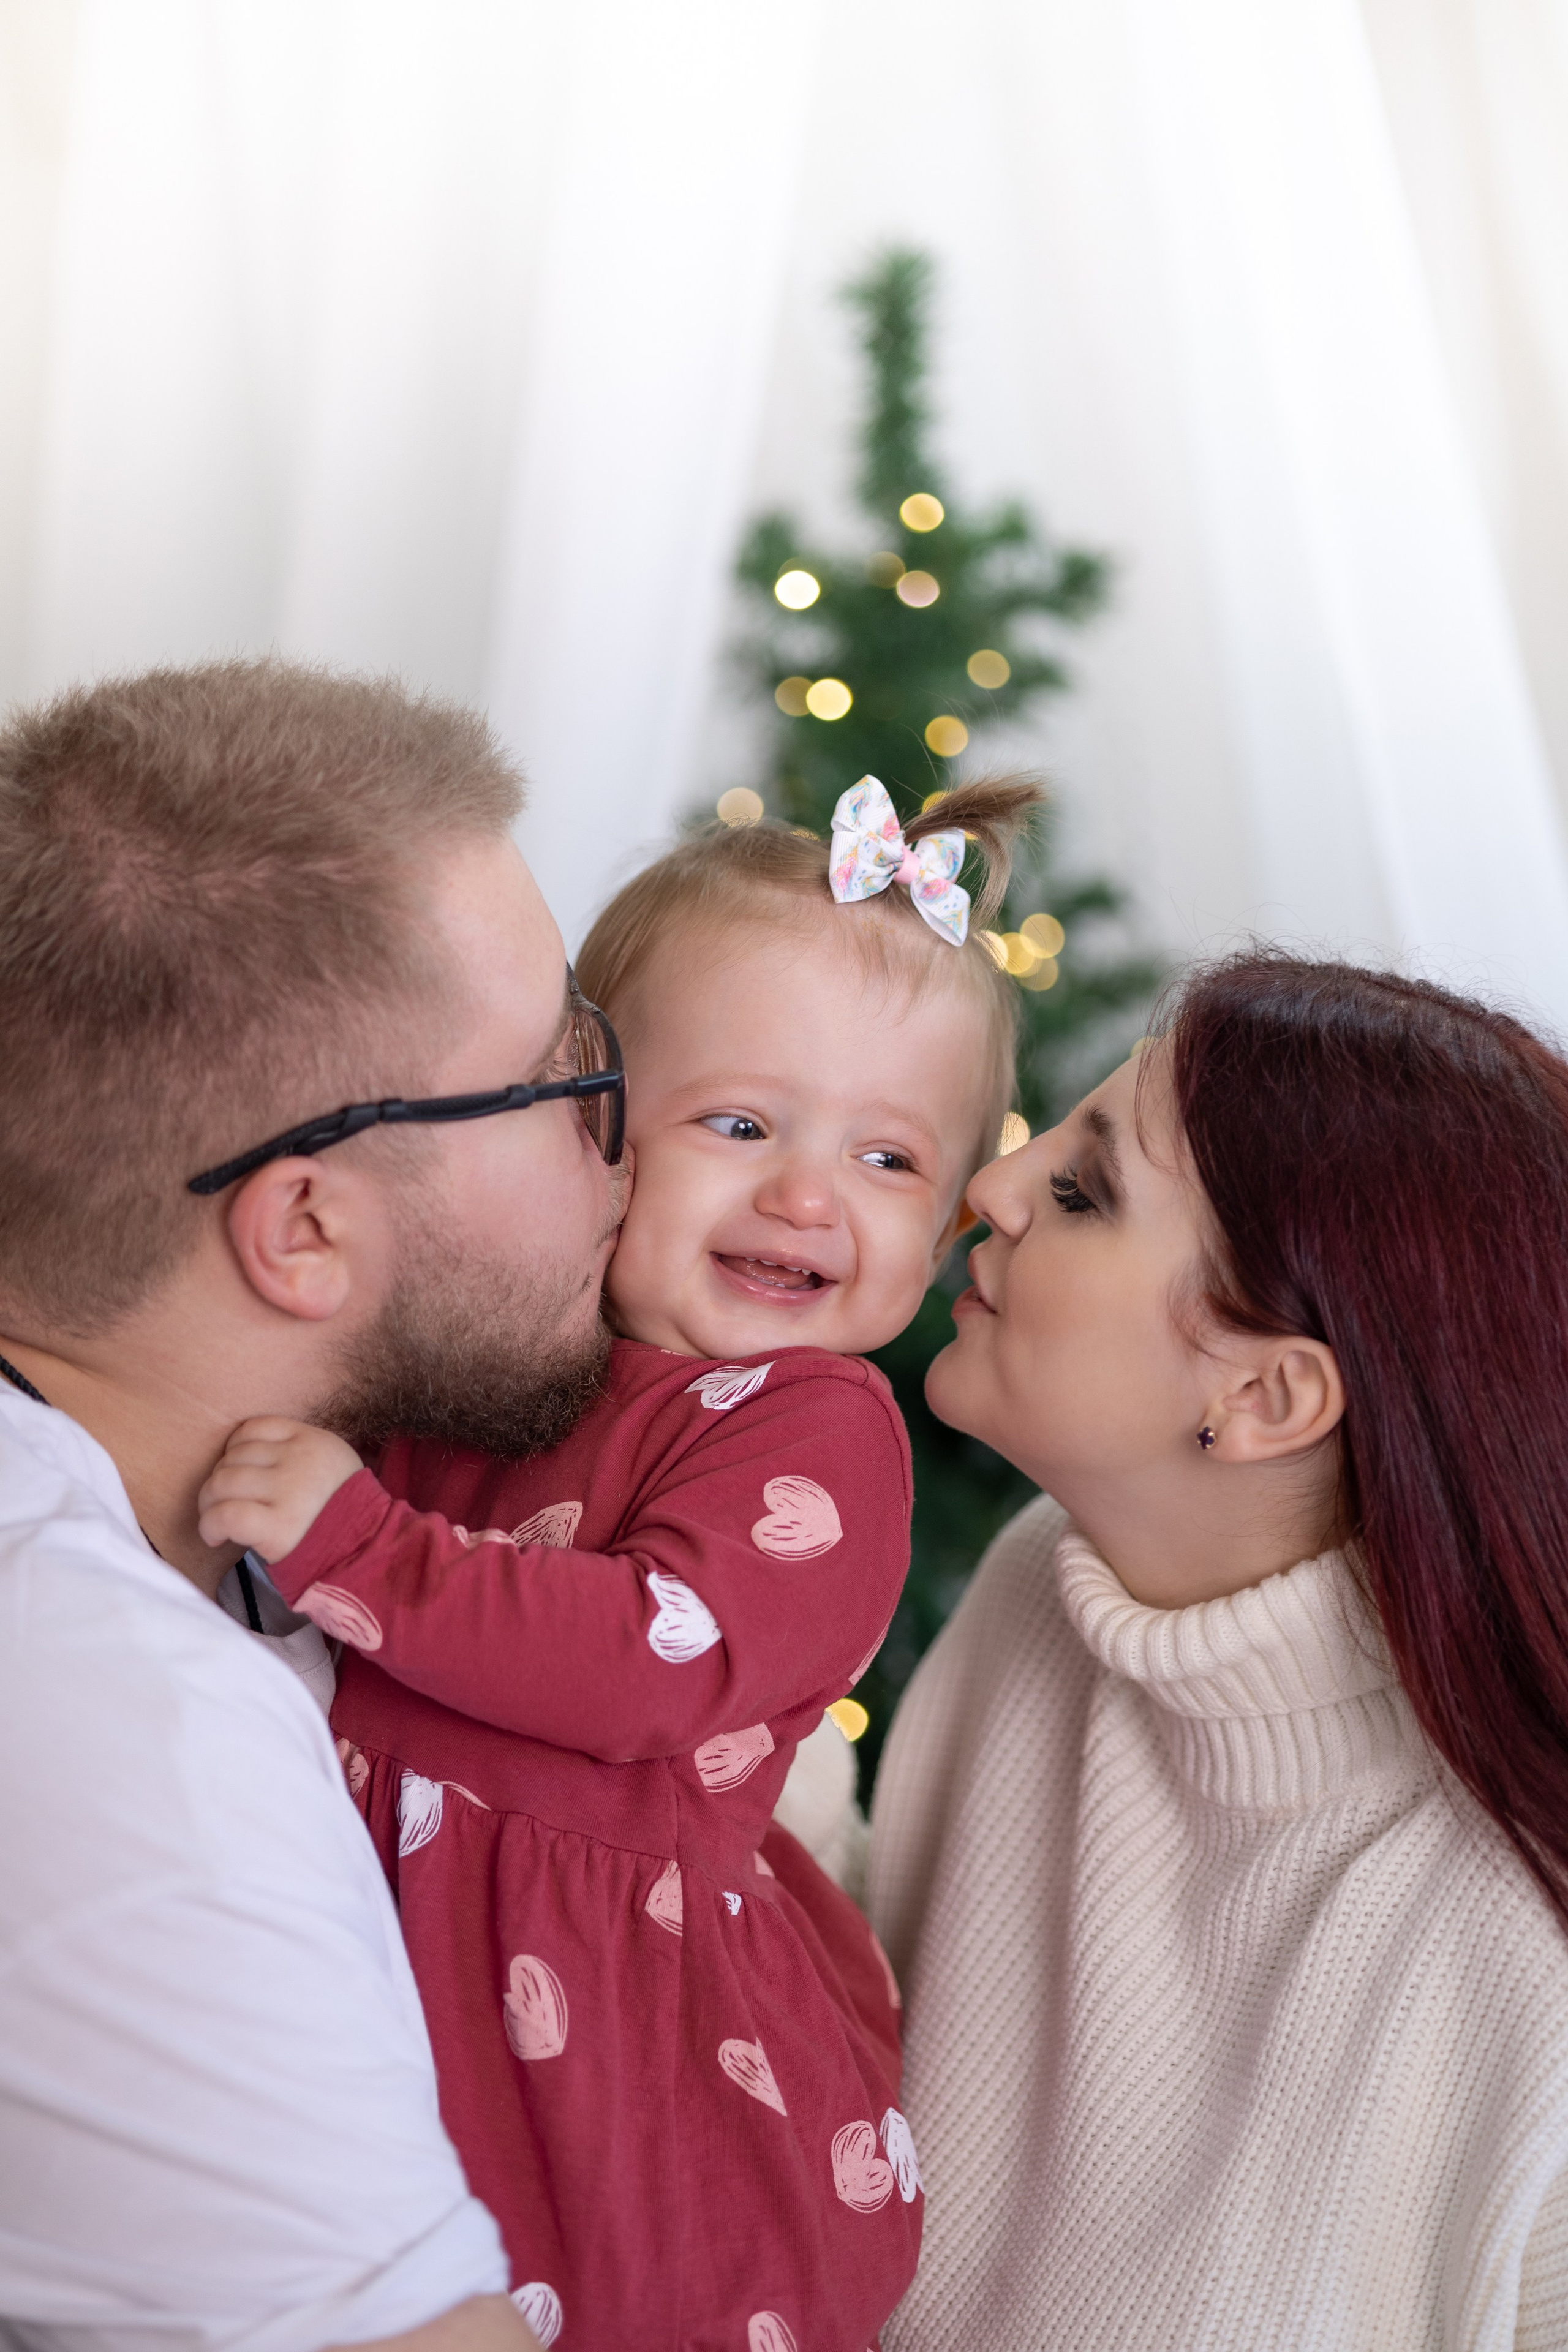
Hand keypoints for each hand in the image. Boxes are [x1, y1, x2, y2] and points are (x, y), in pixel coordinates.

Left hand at [198, 1417, 362, 1562]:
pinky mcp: (278, 1526)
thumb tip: (240, 1455)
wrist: (367, 1551)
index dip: (235, 1451)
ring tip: (217, 1520)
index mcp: (312, 1440)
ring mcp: (288, 1491)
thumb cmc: (342, 1511)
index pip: (254, 1428)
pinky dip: (210, 1526)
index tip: (239, 1474)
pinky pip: (225, 1515)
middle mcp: (299, 1460)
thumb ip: (295, 1451)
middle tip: (225, 1504)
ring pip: (222, 1483)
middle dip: (219, 1482)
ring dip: (209, 1504)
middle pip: (232, 1457)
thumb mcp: (331, 1462)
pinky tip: (216, 1537)